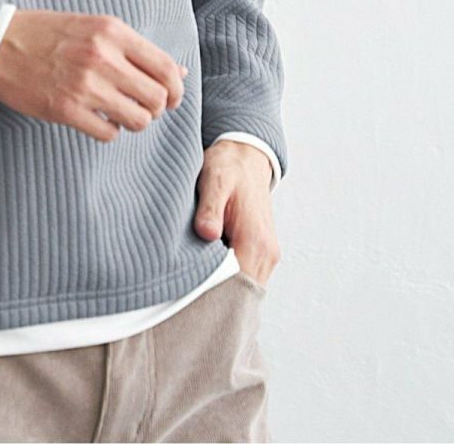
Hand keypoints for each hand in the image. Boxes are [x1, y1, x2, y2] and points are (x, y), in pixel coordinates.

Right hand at [0, 8, 187, 141]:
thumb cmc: (47, 33)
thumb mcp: (94, 27)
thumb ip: (134, 48)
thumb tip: (179, 72)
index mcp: (112, 31)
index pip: (166, 68)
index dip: (176, 90)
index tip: (170, 98)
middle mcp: (103, 57)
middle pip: (157, 98)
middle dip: (156, 109)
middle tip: (143, 108)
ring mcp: (85, 85)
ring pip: (138, 120)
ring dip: (134, 122)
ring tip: (119, 114)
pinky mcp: (66, 109)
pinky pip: (108, 133)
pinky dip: (108, 130)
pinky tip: (96, 119)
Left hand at [193, 139, 280, 287]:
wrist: (245, 155)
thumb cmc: (229, 167)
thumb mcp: (215, 180)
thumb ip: (210, 208)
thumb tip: (206, 233)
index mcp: (256, 240)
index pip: (239, 286)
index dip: (215, 294)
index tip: (190, 295)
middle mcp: (267, 253)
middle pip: (242, 294)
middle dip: (216, 297)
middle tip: (186, 297)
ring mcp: (266, 254)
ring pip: (244, 287)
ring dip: (222, 288)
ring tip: (194, 285)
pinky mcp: (259, 251)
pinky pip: (245, 275)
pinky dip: (228, 279)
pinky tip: (206, 273)